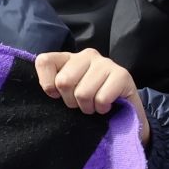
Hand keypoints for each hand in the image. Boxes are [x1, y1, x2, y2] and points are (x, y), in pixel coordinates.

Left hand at [36, 49, 150, 144]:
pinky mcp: (122, 74)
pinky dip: (102, 108)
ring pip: (83, 93)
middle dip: (70, 100)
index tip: (57, 94)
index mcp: (67, 58)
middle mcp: (86, 55)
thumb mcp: (65, 93)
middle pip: (63, 82)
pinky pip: (101, 98)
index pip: (44, 61)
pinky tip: (107, 105)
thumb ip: (52, 85)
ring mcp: (105, 63)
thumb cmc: (89, 102)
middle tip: (81, 103)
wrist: (124, 113)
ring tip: (95, 105)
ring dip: (88, 107)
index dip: (47, 84)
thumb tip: (48, 88)